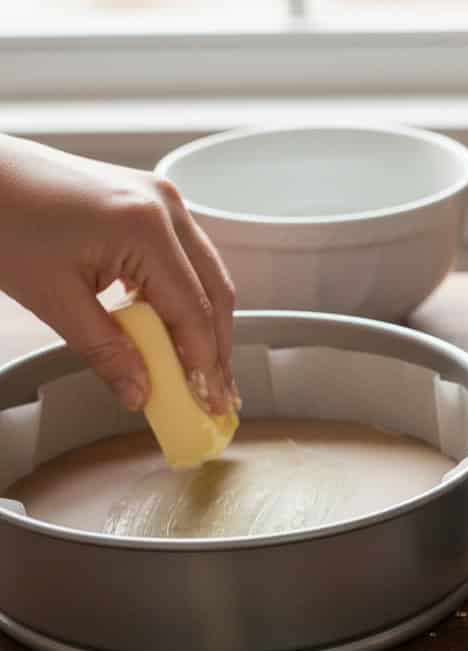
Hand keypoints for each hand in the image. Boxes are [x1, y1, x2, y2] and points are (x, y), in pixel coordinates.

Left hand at [0, 135, 235, 412]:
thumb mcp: (53, 298)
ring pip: (209, 277)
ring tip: (204, 370)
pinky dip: (189, 299)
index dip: (204, 364)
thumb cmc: (2, 219)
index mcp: (145, 228)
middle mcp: (166, 208)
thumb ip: (105, 351)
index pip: (194, 311)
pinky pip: (188, 260)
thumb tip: (141, 393)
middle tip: (217, 395)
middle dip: (217, 350)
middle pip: (216, 294)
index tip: (207, 403)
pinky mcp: (153, 203)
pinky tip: (178, 331)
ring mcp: (163, 201)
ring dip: (208, 326)